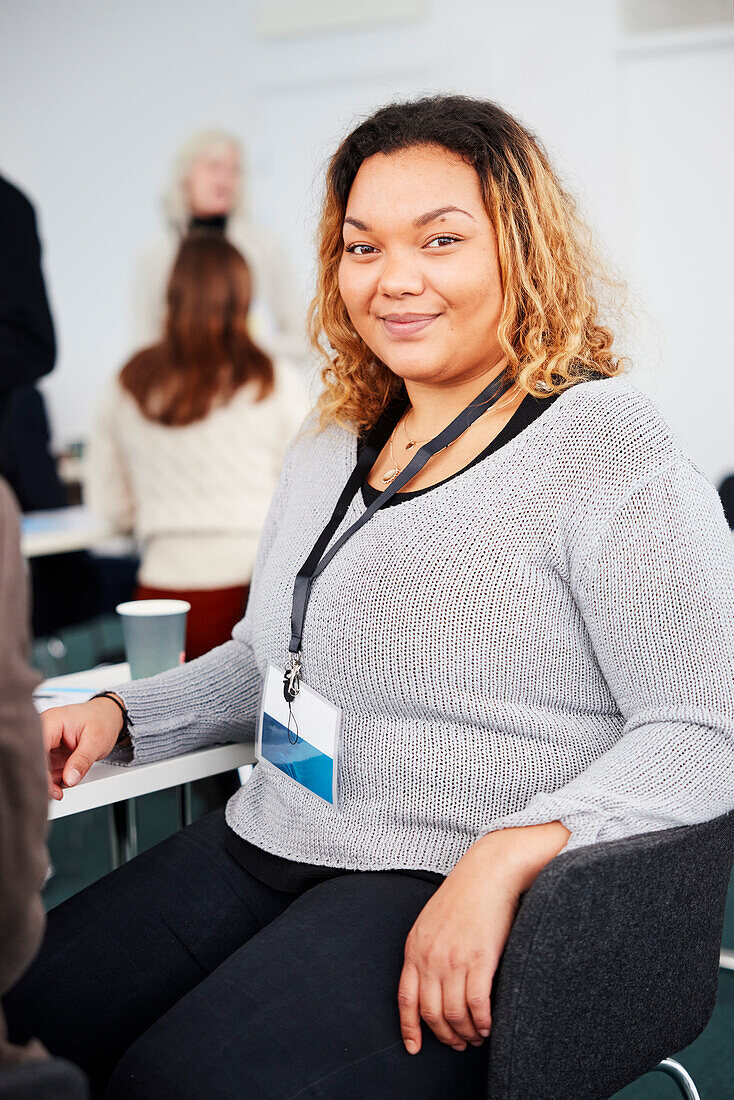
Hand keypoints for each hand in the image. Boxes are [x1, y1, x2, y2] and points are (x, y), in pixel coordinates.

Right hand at [42, 696, 123, 800]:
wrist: (107, 716)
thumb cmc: (102, 720)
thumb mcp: (97, 741)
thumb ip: (82, 760)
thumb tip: (69, 779)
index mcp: (52, 721)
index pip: (38, 749)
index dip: (41, 771)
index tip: (51, 788)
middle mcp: (44, 731)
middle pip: (34, 760)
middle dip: (44, 779)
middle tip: (57, 793)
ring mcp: (45, 742)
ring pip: (38, 768)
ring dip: (50, 781)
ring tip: (65, 784)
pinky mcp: (49, 752)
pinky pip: (45, 770)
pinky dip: (54, 779)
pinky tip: (64, 780)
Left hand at [398, 823, 569, 1053]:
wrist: (487, 872)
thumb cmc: (463, 895)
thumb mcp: (430, 922)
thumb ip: (425, 950)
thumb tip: (429, 980)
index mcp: (414, 948)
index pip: (406, 999)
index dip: (410, 1028)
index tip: (414, 1048)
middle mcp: (430, 958)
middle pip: (432, 1013)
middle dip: (445, 1036)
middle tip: (458, 1044)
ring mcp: (454, 960)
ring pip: (455, 1014)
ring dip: (467, 1033)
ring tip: (476, 1036)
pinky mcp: (480, 959)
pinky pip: (478, 1005)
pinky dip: (483, 1022)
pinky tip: (489, 1026)